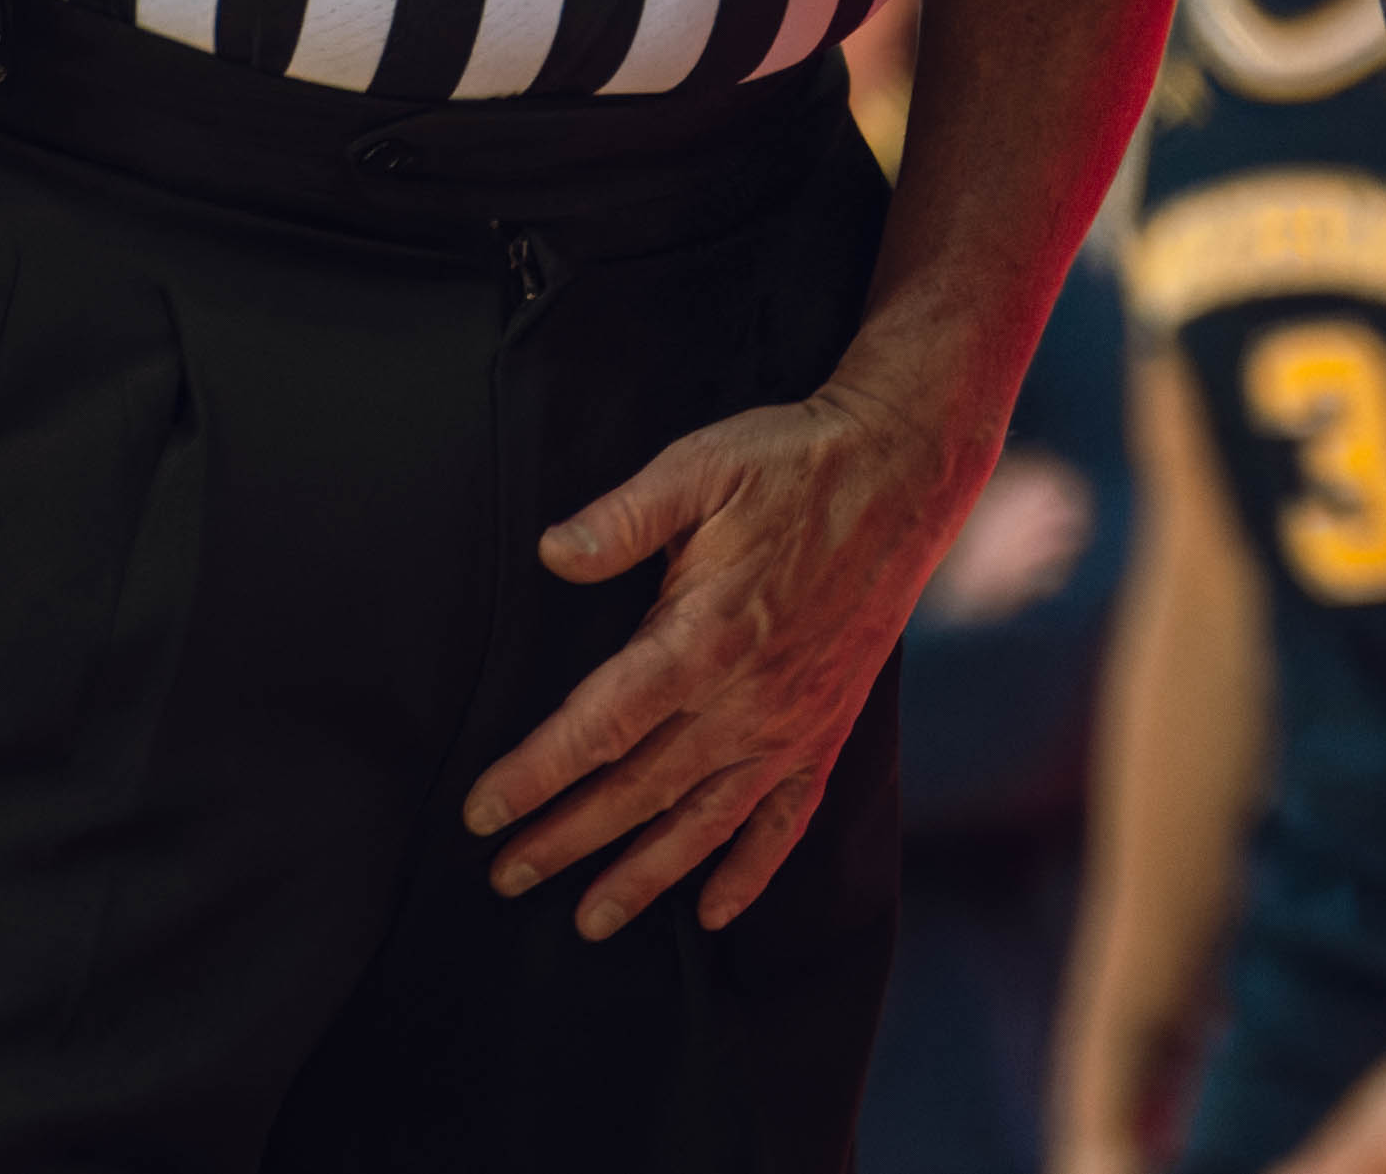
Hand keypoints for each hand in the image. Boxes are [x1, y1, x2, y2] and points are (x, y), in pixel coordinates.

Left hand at [467, 386, 987, 938]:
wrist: (903, 472)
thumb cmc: (793, 464)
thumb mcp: (700, 468)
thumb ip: (624, 517)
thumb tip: (554, 552)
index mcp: (703, 638)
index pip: (599, 727)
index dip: (535, 775)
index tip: (482, 813)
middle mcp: (747, 700)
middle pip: (638, 790)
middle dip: (565, 840)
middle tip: (506, 877)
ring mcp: (791, 725)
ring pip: (704, 823)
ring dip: (643, 876)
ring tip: (590, 920)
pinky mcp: (827, 730)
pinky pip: (785, 821)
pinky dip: (749, 872)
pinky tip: (714, 911)